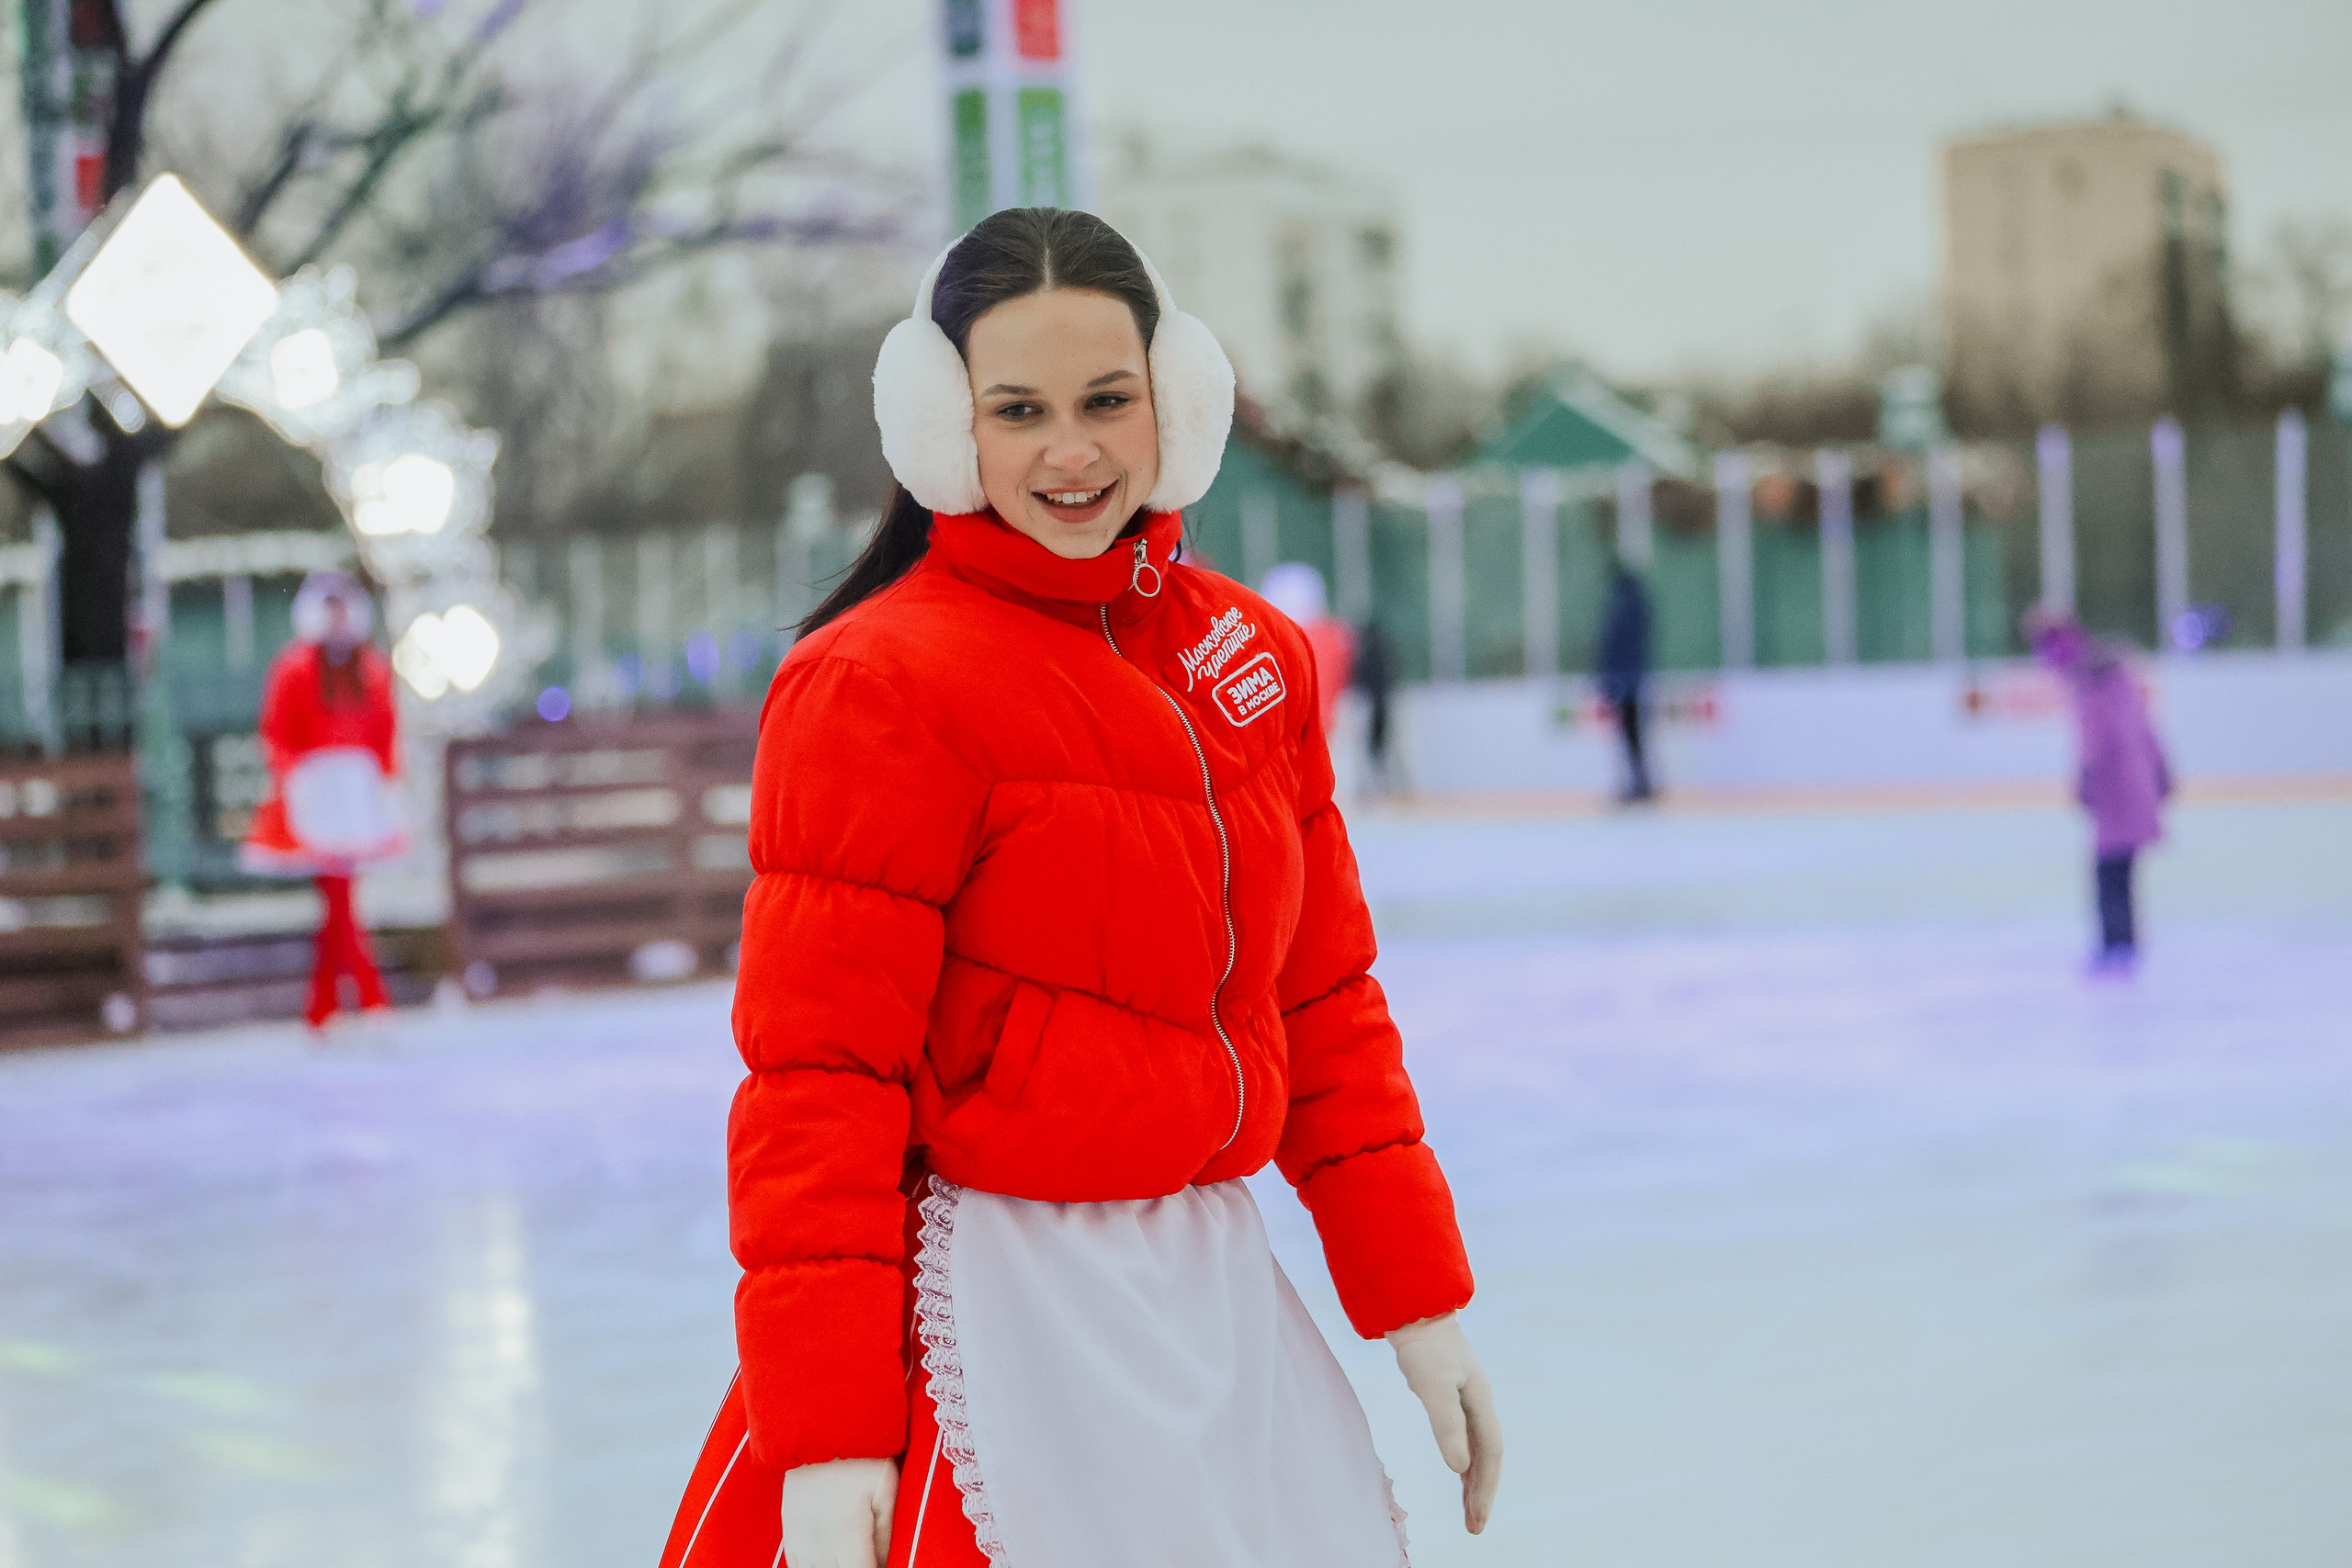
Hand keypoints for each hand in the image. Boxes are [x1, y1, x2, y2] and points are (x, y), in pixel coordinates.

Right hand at [781, 1457, 898, 1567]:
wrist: (818, 1426)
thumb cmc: (861, 1455)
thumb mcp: (887, 1487)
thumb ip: (888, 1532)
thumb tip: (886, 1562)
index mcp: (847, 1534)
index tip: (880, 1563)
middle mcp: (818, 1543)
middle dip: (856, 1566)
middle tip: (867, 1555)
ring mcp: (799, 1538)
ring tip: (849, 1554)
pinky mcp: (788, 1531)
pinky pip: (797, 1565)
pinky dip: (814, 1566)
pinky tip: (829, 1558)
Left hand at [1387, 1311, 1501, 1533]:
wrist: (1414, 1311)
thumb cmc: (1424, 1348)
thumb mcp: (1433, 1388)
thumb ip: (1447, 1427)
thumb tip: (1459, 1469)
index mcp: (1481, 1403)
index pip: (1490, 1455)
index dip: (1485, 1490)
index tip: (1476, 1521)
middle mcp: (1480, 1404)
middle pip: (1487, 1457)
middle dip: (1482, 1493)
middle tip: (1474, 1528)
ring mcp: (1468, 1399)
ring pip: (1477, 1449)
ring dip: (1474, 1481)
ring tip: (1469, 1511)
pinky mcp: (1452, 1395)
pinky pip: (1465, 1438)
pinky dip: (1464, 1461)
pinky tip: (1458, 1473)